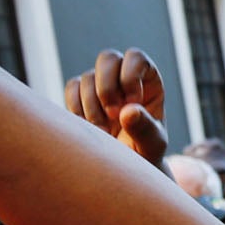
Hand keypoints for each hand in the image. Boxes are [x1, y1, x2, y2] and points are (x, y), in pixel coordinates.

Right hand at [67, 50, 167, 168]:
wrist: (123, 167)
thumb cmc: (145, 153)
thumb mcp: (152, 145)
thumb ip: (144, 128)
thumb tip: (128, 112)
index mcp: (148, 81)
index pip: (135, 58)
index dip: (130, 77)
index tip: (131, 103)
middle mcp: (123, 77)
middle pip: (107, 58)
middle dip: (106, 87)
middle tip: (113, 115)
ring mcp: (100, 84)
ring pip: (87, 77)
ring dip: (92, 106)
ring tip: (105, 132)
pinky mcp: (81, 95)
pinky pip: (72, 88)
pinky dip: (77, 108)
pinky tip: (90, 127)